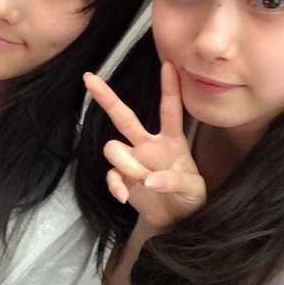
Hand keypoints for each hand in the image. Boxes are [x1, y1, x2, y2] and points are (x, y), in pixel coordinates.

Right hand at [84, 61, 205, 229]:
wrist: (176, 220)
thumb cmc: (190, 198)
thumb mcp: (194, 190)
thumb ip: (176, 182)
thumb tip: (150, 180)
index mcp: (172, 140)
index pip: (170, 110)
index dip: (170, 87)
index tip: (169, 63)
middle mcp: (148, 144)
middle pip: (124, 117)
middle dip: (107, 98)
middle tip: (89, 78)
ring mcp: (132, 160)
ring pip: (113, 148)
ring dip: (127, 165)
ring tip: (143, 181)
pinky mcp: (122, 178)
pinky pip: (110, 175)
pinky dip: (116, 185)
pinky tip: (124, 197)